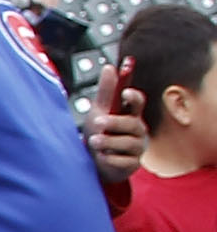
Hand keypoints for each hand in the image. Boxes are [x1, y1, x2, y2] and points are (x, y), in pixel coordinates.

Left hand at [86, 63, 148, 183]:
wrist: (94, 161)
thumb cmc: (100, 132)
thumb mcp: (99, 111)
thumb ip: (106, 91)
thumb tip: (109, 67)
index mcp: (131, 115)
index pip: (138, 104)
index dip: (133, 98)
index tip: (125, 93)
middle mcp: (138, 130)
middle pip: (132, 124)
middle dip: (115, 122)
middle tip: (98, 122)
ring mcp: (136, 148)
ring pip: (128, 143)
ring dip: (109, 141)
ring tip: (93, 141)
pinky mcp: (132, 165)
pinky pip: (123, 161)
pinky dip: (110, 159)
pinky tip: (101, 157)